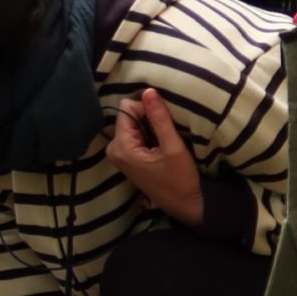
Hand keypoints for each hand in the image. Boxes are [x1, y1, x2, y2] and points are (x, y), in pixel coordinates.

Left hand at [107, 88, 202, 226]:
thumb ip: (159, 118)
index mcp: (121, 146)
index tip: (162, 124)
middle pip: (128, 115)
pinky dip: (148, 135)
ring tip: (162, 142)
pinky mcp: (126, 157)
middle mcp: (114, 149)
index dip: (147, 110)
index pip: (127, 108)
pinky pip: (134, 133)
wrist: (182, 204)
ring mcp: (118, 154)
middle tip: (164, 135)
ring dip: (149, 127)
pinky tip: (159, 147)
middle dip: (147, 119)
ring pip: (132, 123)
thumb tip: (149, 91)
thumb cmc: (180, 178)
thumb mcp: (173, 146)